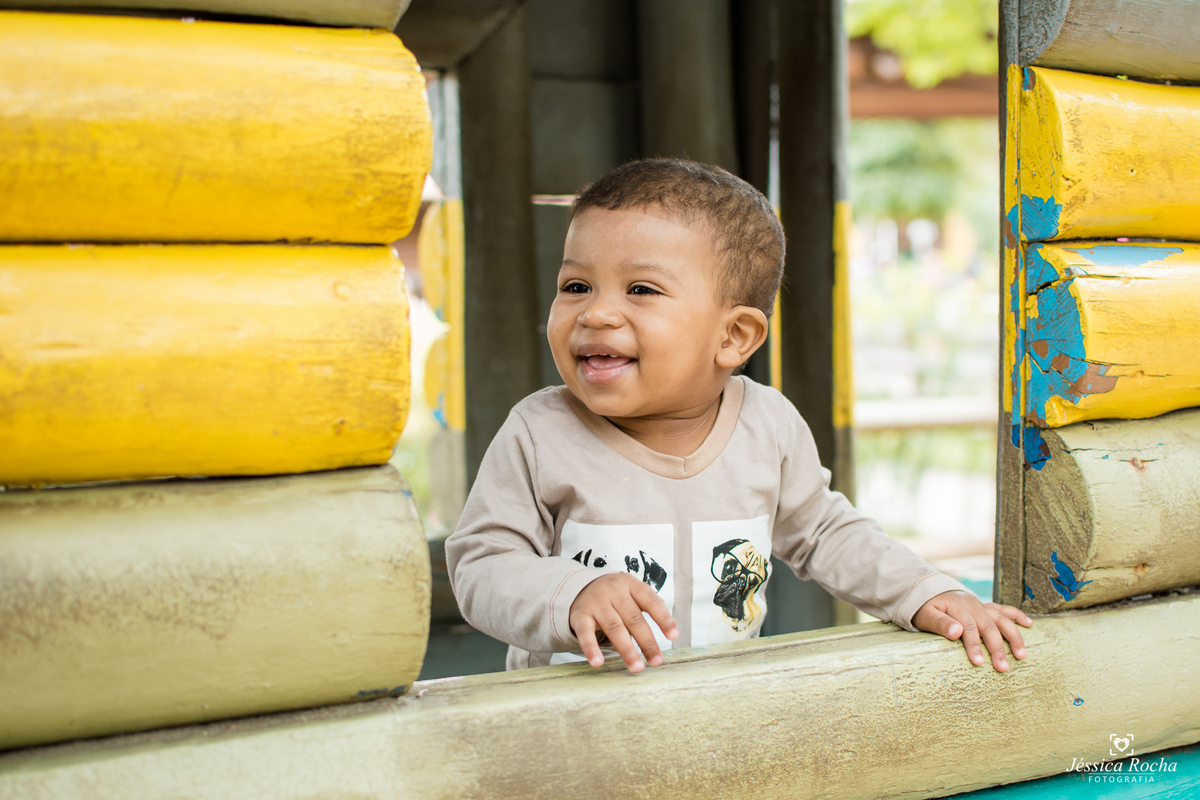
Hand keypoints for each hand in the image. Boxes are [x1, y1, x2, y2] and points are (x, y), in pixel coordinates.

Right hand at [569, 573, 678, 672]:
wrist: (582, 586)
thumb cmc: (617, 597)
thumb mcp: (633, 595)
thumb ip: (648, 610)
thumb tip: (669, 636)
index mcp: (631, 585)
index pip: (651, 601)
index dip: (663, 619)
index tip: (674, 636)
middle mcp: (614, 592)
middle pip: (633, 619)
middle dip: (647, 642)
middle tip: (656, 662)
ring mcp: (596, 603)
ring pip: (614, 628)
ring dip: (626, 649)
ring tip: (637, 667)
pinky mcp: (580, 615)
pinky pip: (585, 633)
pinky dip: (591, 648)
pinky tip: (598, 662)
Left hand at [913, 591, 1032, 671]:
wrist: (929, 593)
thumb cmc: (926, 609)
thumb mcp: (926, 615)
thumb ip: (940, 623)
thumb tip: (957, 632)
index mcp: (957, 606)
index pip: (968, 628)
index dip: (974, 645)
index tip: (979, 663)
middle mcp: (973, 605)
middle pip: (989, 627)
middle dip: (997, 648)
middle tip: (1003, 668)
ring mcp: (981, 605)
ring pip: (1002, 619)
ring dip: (1014, 636)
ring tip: (1022, 655)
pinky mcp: (986, 607)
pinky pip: (1004, 609)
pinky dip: (1017, 615)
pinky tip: (1029, 624)